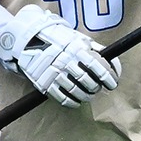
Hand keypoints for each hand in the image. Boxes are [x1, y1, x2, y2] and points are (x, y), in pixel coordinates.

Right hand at [0, 5, 120, 105]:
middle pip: (89, 82)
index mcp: (77, 49)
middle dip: (96, 87)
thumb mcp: (76, 37)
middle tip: (98, 88)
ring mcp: (55, 73)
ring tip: (89, 95)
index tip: (112, 84)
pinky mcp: (44, 83)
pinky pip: (62, 98)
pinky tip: (77, 102)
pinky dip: (73, 102)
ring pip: (77, 92)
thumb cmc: (57, 38)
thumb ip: (95, 48)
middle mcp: (67, 62)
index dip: (108, 78)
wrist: (27, 39)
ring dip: (86, 96)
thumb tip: (113, 62)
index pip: (99, 67)